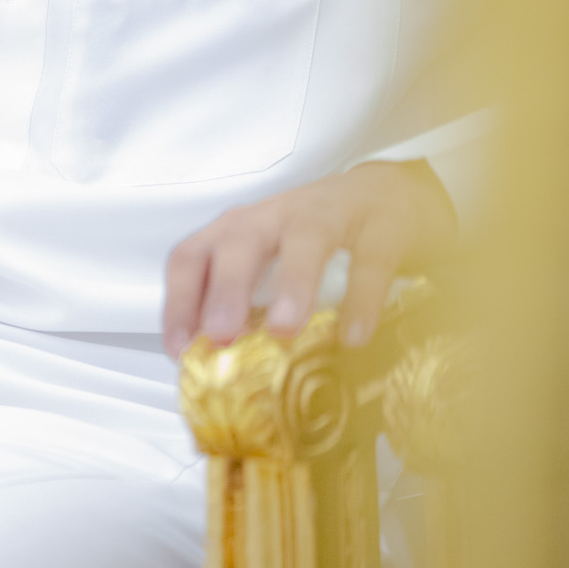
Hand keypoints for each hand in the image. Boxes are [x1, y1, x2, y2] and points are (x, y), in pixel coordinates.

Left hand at [163, 159, 456, 358]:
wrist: (389, 194)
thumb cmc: (315, 238)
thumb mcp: (268, 262)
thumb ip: (245, 307)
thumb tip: (220, 373)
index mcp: (239, 230)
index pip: (192, 256)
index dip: (179, 301)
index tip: (179, 349)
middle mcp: (274, 217)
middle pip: (239, 242)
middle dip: (226, 289)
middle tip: (222, 334)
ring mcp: (328, 216)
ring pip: (304, 241)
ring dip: (290, 283)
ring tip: (283, 329)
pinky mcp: (380, 227)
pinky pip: (369, 261)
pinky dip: (361, 299)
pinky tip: (353, 336)